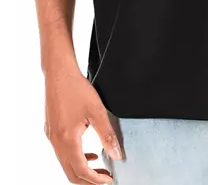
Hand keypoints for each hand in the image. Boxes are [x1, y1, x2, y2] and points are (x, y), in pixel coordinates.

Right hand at [44, 64, 121, 183]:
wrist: (59, 73)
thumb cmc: (76, 88)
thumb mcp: (97, 111)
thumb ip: (107, 135)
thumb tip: (117, 154)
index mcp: (67, 140)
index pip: (81, 171)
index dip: (96, 180)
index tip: (109, 180)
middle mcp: (56, 142)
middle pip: (71, 173)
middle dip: (88, 180)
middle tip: (105, 178)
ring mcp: (51, 137)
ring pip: (66, 164)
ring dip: (82, 169)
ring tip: (100, 167)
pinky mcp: (51, 130)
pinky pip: (62, 153)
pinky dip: (76, 158)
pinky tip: (89, 152)